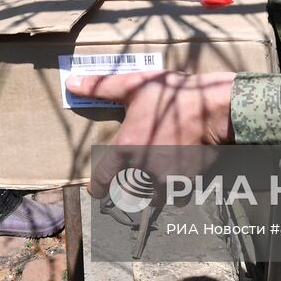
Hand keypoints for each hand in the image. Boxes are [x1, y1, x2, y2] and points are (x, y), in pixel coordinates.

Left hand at [65, 71, 236, 198]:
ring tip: (155, 180)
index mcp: (125, 148)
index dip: (97, 187)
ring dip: (152, 192)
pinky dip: (177, 193)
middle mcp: (141, 168)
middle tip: (134, 177)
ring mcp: (165, 178)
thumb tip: (71, 83)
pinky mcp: (185, 182)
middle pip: (128, 191)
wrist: (210, 107)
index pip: (102, 178)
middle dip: (129, 186)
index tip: (97, 190)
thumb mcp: (133, 85)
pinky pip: (177, 197)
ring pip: (152, 197)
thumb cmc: (171, 94)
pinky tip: (179, 179)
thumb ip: (100, 87)